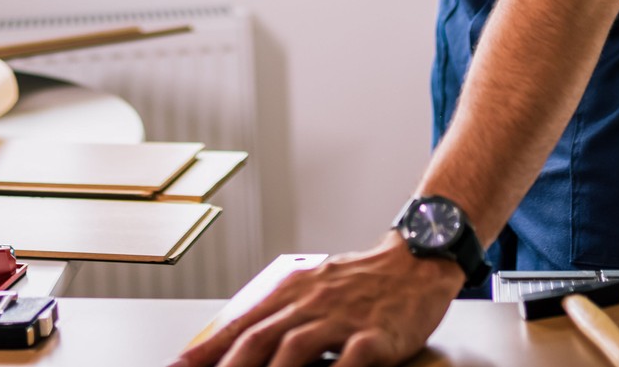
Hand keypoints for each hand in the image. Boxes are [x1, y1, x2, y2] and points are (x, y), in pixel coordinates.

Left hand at [171, 233, 464, 366]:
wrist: (415, 261)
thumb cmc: (358, 283)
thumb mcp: (308, 291)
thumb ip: (271, 320)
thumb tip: (226, 348)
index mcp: (287, 294)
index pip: (236, 327)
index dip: (203, 354)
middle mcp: (309, 304)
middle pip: (258, 340)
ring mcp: (342, 319)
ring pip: (296, 350)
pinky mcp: (376, 335)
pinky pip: (350, 360)